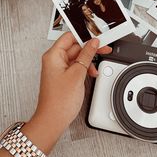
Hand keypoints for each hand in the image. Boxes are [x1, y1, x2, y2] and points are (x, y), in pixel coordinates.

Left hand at [25, 32, 111, 151]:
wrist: (54, 120)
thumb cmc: (59, 101)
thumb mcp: (77, 74)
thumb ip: (87, 55)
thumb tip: (93, 43)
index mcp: (53, 55)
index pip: (69, 37)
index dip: (84, 36)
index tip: (96, 37)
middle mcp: (54, 60)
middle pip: (75, 47)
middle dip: (89, 50)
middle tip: (103, 49)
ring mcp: (59, 69)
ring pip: (77, 57)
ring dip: (88, 61)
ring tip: (95, 68)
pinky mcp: (63, 76)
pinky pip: (76, 67)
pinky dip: (85, 69)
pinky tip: (91, 73)